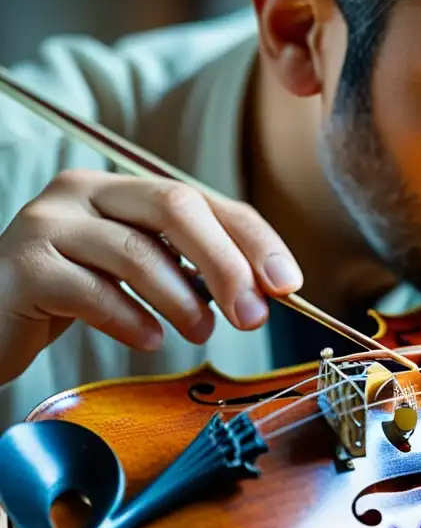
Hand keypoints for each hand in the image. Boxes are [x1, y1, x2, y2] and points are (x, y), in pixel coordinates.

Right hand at [0, 169, 303, 385]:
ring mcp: (48, 224)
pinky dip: (131, 319)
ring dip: (182, 298)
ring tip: (202, 333)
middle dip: (225, 263)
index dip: (253, 239)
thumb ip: (194, 271)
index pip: (204, 199)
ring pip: (135, 250)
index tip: (288, 283)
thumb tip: (267, 290)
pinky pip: (92, 291)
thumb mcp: (141, 275)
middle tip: (253, 315)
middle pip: (174, 207)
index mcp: (122, 189)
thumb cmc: (76, 297)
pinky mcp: (24, 268)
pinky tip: (150, 339)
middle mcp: (84, 192)